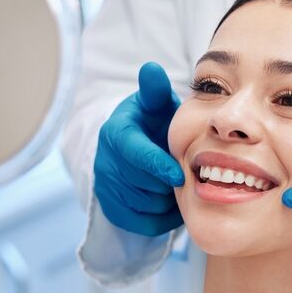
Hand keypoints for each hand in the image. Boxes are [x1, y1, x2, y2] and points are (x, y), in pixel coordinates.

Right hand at [94, 62, 183, 236]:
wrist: (136, 149)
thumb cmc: (153, 123)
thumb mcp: (155, 104)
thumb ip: (156, 90)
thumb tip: (152, 68)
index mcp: (116, 133)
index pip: (134, 154)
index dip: (157, 166)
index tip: (179, 175)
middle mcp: (105, 161)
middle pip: (142, 184)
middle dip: (167, 183)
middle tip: (186, 176)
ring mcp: (106, 187)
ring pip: (145, 206)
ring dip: (167, 200)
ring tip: (178, 186)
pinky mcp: (111, 209)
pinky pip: (142, 223)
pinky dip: (162, 218)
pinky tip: (171, 202)